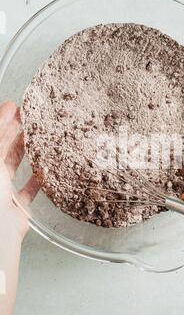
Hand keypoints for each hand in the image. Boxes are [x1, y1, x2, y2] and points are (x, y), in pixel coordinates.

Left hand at [0, 101, 38, 242]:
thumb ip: (1, 134)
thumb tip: (9, 107)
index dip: (3, 121)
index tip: (16, 107)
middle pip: (4, 151)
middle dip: (16, 134)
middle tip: (30, 118)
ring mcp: (3, 193)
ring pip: (16, 168)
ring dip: (27, 153)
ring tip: (40, 138)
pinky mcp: (18, 207)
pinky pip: (30, 190)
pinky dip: (39, 180)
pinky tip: (48, 169)